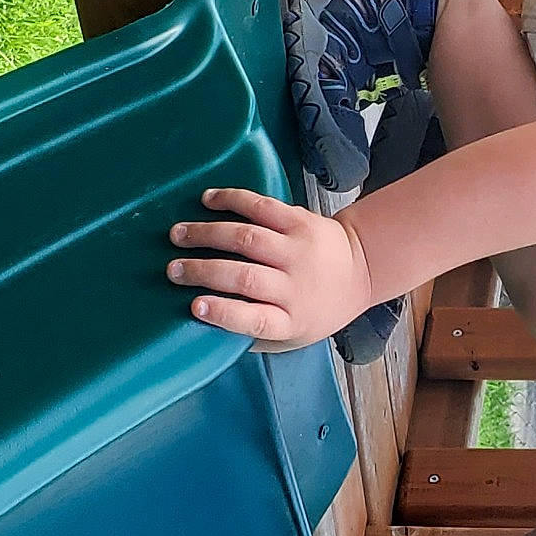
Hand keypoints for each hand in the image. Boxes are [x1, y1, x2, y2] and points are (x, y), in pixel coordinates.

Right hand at [167, 188, 370, 351]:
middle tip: (172, 270)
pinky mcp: (301, 221)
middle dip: (203, 272)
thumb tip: (209, 331)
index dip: (223, 314)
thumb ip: (258, 336)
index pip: (255, 320)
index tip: (194, 306)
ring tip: (178, 235)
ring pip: (248, 240)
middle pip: (246, 278)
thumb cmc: (319, 307)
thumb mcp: (296, 335)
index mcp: (293, 320)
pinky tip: (208, 200)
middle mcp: (296, 286)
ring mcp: (300, 251)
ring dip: (208, 234)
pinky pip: (263, 207)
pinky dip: (233, 201)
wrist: (363, 268)